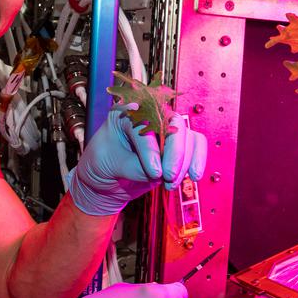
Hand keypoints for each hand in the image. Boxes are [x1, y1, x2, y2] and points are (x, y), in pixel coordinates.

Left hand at [68, 106, 207, 216]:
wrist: (102, 183)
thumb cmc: (99, 166)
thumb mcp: (107, 164)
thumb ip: (133, 166)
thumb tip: (158, 172)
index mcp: (126, 113)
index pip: (145, 126)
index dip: (151, 150)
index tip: (154, 173)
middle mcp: (148, 117)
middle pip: (173, 124)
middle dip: (175, 152)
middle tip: (169, 176)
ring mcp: (164, 131)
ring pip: (187, 136)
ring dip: (186, 161)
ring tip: (171, 184)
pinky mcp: (175, 146)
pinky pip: (196, 145)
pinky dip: (197, 159)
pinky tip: (193, 176)